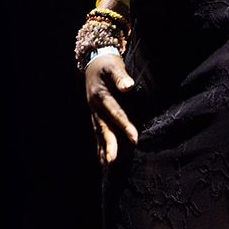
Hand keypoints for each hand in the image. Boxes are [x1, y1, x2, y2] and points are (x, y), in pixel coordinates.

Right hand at [85, 53, 138, 168]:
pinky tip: (102, 160)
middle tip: (113, 160)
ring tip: (107, 165)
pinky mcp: (95, 117)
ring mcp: (94, 113)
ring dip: (103, 149)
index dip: (124, 125)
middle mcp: (95, 108)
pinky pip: (97, 134)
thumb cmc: (108, 64)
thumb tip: (128, 86)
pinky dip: (100, 147)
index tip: (135, 138)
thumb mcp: (114, 66)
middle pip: (103, 128)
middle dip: (109, 144)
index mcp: (100, 96)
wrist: (94, 63)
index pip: (115, 113)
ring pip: (99, 134)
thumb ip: (120, 76)